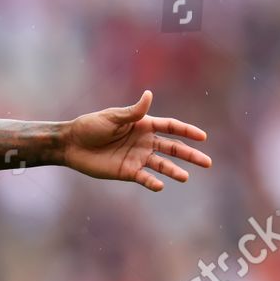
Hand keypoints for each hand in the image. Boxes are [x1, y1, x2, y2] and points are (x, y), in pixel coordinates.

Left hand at [62, 90, 211, 191]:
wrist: (72, 145)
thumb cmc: (90, 126)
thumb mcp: (112, 117)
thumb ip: (132, 112)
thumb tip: (149, 94)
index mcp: (143, 125)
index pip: (171, 127)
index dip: (187, 131)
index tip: (202, 137)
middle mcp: (144, 142)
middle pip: (173, 148)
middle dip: (190, 155)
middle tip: (207, 162)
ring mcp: (137, 157)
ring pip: (162, 165)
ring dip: (174, 171)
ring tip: (185, 177)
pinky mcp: (128, 171)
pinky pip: (145, 178)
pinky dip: (152, 182)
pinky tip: (160, 186)